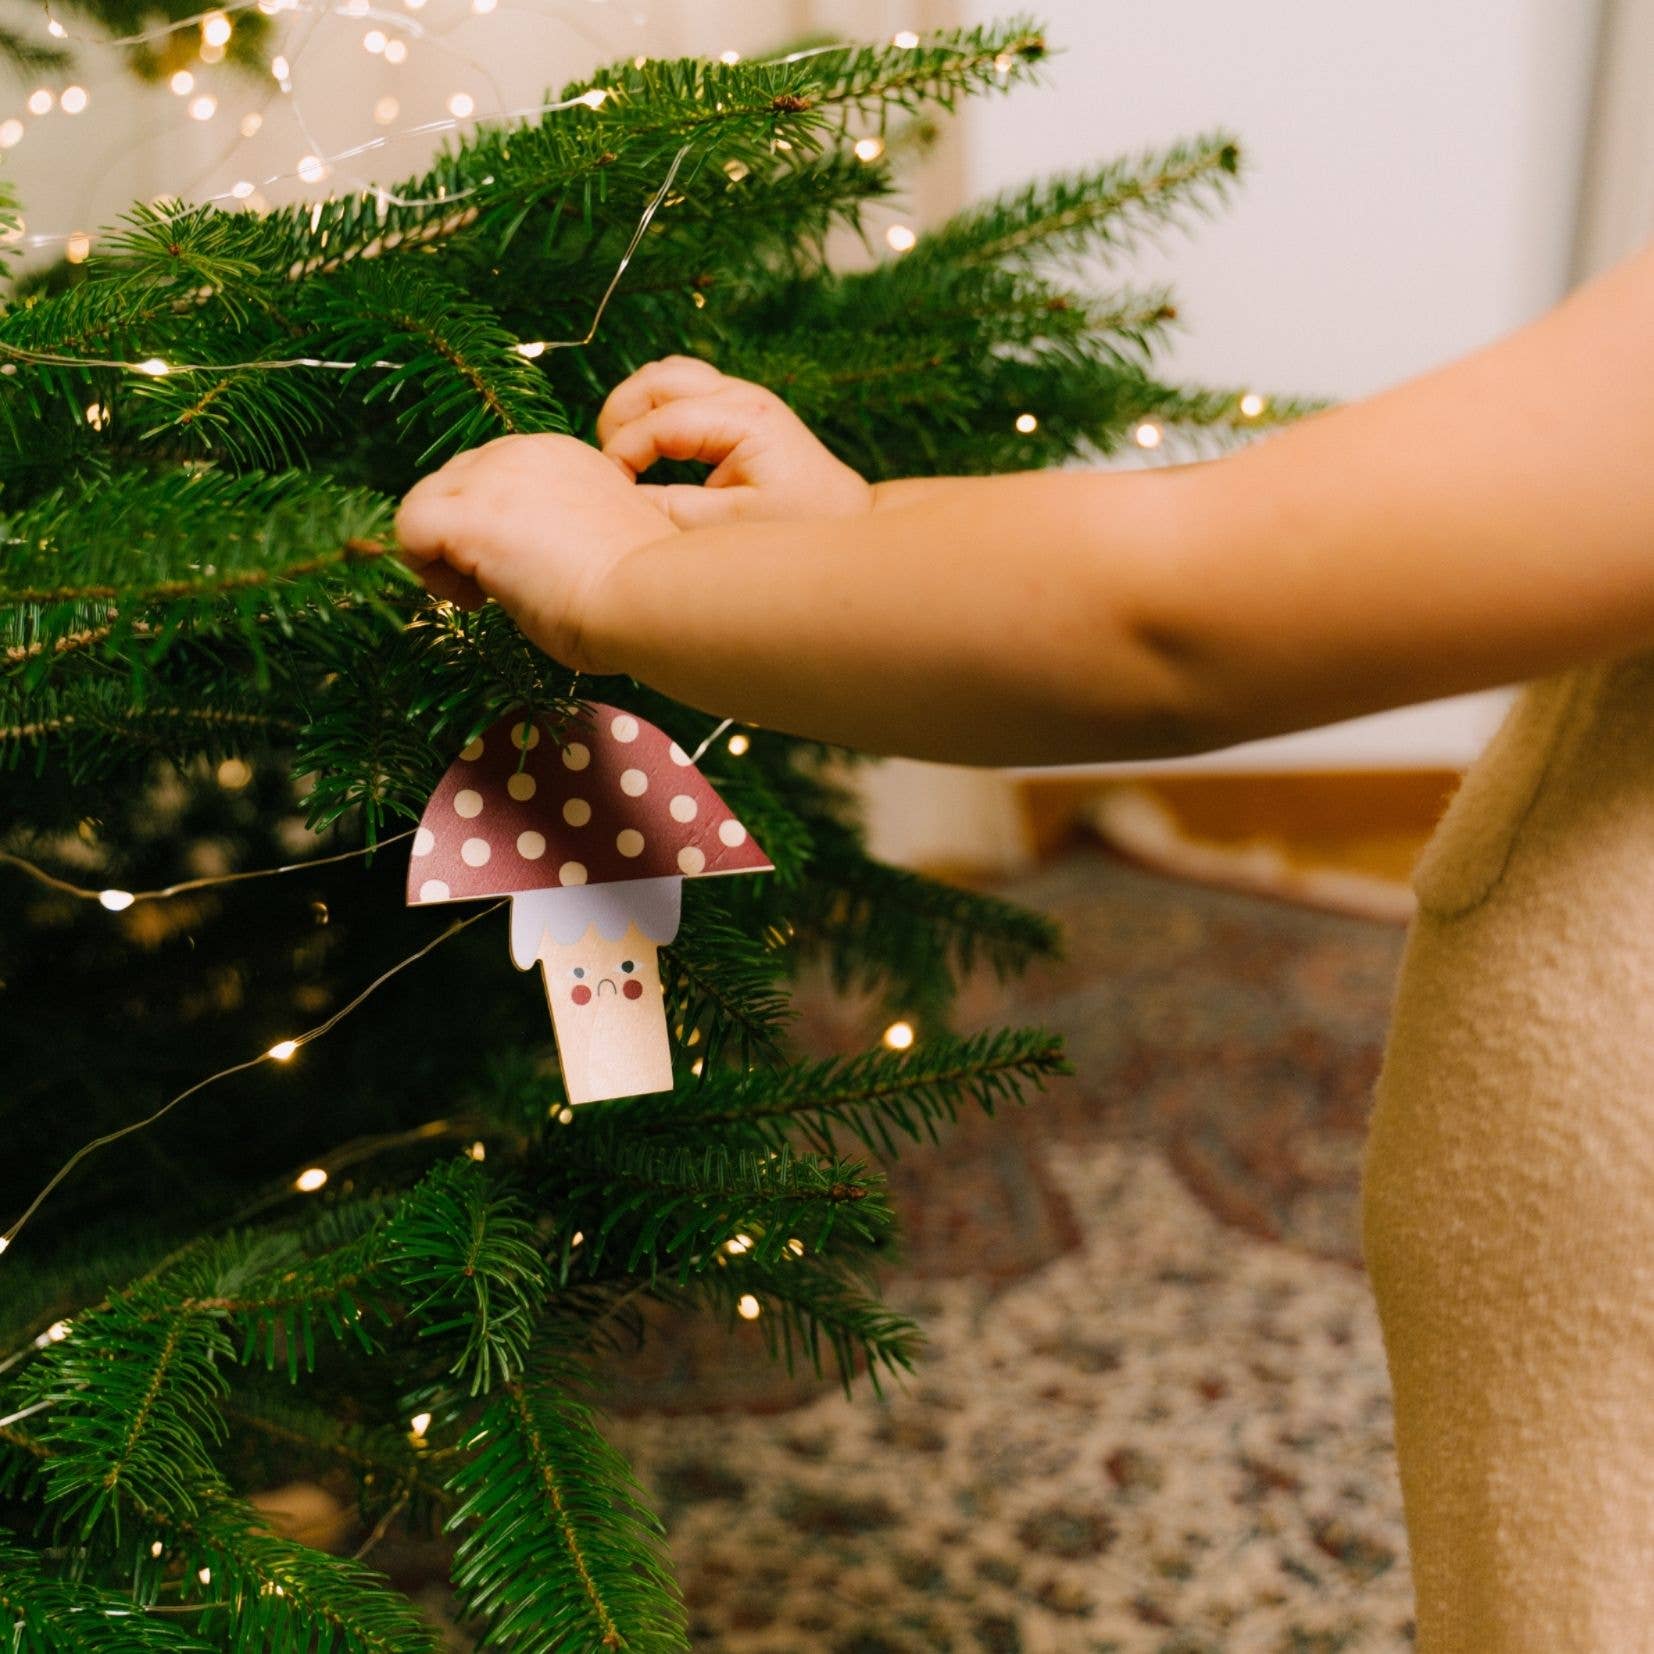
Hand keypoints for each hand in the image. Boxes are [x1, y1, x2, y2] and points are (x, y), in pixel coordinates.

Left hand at [394, 432, 675, 671]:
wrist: (653, 598)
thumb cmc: (642, 590)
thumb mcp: (596, 541)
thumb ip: (555, 530)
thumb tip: (523, 558)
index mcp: (559, 455)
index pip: (491, 475)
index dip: (492, 526)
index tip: (523, 569)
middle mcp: (522, 451)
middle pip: (451, 482)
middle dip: (461, 536)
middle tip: (497, 587)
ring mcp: (491, 478)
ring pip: (424, 502)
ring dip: (442, 553)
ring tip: (483, 596)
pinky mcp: (468, 514)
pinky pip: (407, 529)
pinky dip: (425, 570)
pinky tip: (472, 599)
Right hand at [597, 355, 872, 526]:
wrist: (842, 516)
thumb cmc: (795, 525)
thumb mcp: (731, 526)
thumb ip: (672, 508)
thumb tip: (621, 495)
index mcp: (744, 419)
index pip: (661, 421)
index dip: (623, 452)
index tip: (609, 487)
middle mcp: (741, 394)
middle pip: (656, 379)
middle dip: (620, 417)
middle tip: (609, 465)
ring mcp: (738, 393)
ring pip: (665, 373)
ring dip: (634, 405)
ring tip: (624, 454)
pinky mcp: (735, 404)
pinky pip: (680, 385)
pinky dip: (654, 406)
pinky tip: (648, 446)